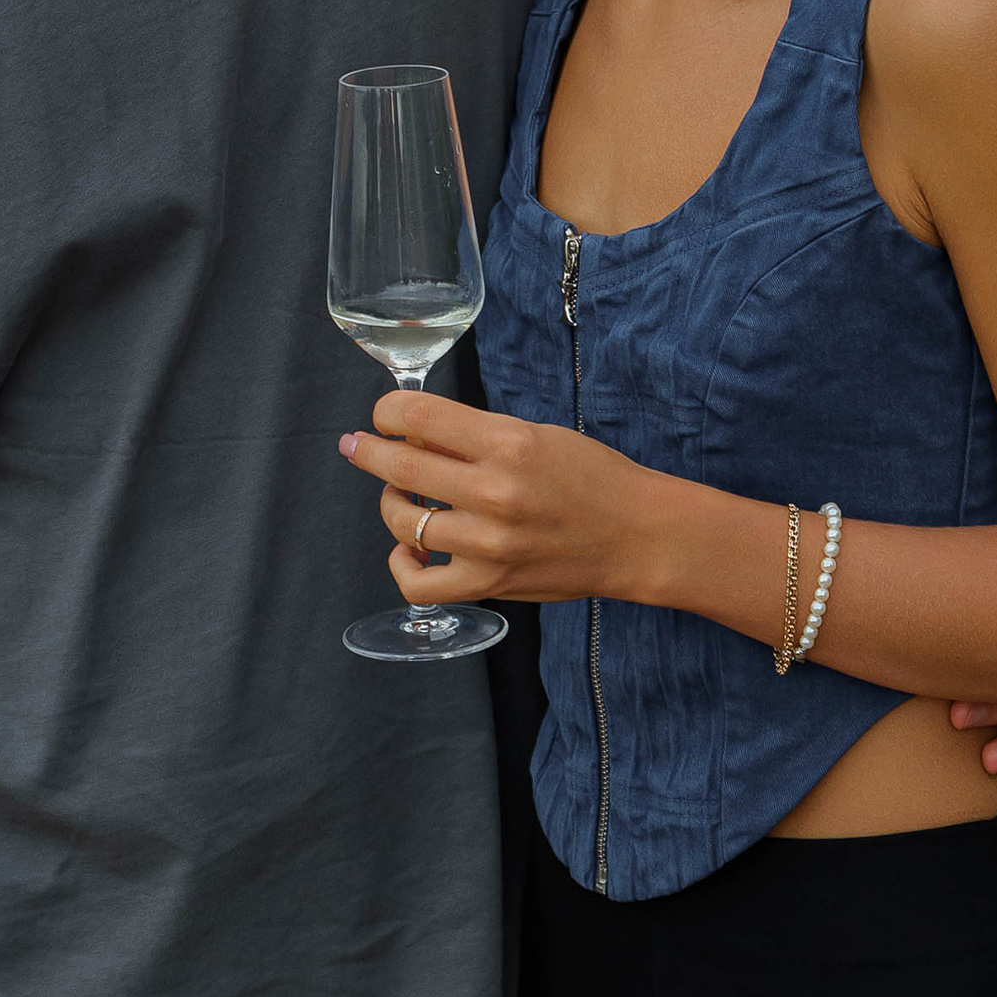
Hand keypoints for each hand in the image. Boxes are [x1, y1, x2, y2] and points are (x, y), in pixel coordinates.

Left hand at [340, 391, 653, 611]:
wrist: (637, 536)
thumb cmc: (593, 479)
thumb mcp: (538, 435)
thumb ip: (478, 435)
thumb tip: (415, 430)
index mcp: (509, 443)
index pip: (419, 416)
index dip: (386, 412)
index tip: (382, 416)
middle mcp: (495, 492)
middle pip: (400, 466)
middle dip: (368, 451)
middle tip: (358, 446)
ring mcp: (489, 543)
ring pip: (404, 522)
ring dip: (391, 503)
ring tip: (402, 496)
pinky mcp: (490, 582)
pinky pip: (419, 584)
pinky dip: (403, 566)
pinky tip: (409, 550)